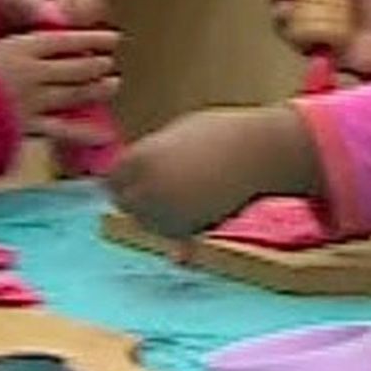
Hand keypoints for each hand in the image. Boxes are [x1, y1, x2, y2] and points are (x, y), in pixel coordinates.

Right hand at [0, 29, 121, 144]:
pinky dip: (83, 131)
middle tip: (108, 62)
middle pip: (76, 67)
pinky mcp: (27, 126)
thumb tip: (26, 40)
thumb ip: (8, 46)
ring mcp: (33, 101)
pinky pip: (61, 128)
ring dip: (97, 89)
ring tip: (112, 84)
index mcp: (20, 47)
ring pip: (74, 94)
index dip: (92, 38)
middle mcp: (33, 72)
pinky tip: (103, 132)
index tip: (112, 37)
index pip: (66, 39)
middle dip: (96, 64)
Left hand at [109, 104, 321, 236]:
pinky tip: (199, 205)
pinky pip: (171, 234)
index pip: (112, 179)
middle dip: (140, 196)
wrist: (259, 152)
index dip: (128, 178)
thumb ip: (150, 159)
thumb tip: (133, 181)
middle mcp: (145, 188)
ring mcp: (164, 212)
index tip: (148, 174)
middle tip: (171, 184)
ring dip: (159, 212)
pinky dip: (179, 226)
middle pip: (125, 203)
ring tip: (189, 191)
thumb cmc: (220, 136)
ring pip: (147, 222)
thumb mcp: (175, 137)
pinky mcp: (186, 231)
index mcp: (139, 159)